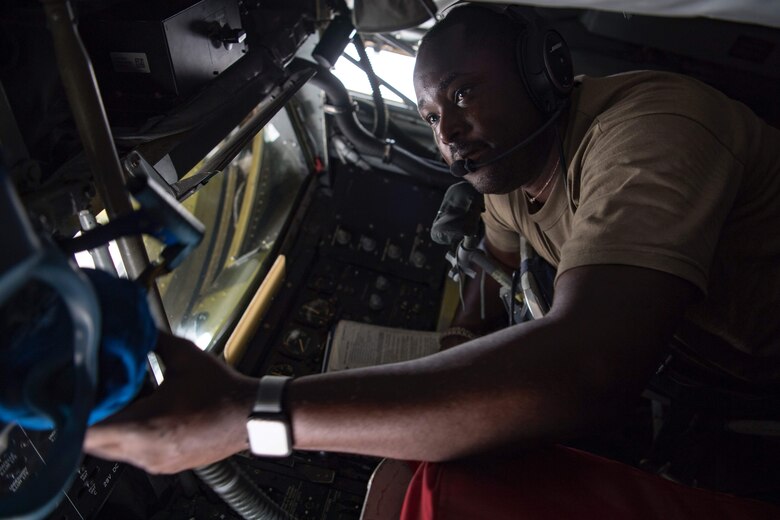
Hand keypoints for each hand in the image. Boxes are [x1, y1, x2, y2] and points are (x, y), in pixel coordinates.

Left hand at [84, 333, 256, 473]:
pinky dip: (129, 437)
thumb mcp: (185, 357)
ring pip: (112, 451)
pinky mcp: (165, 464)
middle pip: (94, 444)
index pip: (89, 432)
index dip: (75, 413)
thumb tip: (137, 327)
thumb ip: (155, 340)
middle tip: (94, 396)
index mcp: (147, 426)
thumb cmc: (223, 392)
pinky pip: (133, 454)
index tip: (75, 396)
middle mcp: (147, 451)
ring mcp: (155, 462)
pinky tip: (141, 416)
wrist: (251, 416)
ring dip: (110, 429)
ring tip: (118, 404)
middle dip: (90, 419)